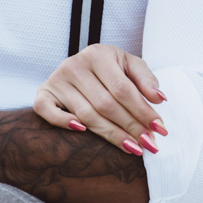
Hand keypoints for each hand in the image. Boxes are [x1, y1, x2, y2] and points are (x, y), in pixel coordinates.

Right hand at [33, 44, 166, 155]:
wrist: (80, 66)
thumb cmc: (110, 69)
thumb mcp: (129, 65)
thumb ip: (146, 79)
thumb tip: (159, 99)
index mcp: (98, 54)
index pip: (122, 89)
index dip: (142, 110)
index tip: (159, 129)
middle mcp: (74, 65)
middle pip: (106, 104)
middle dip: (131, 126)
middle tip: (150, 144)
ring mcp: (56, 80)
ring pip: (85, 114)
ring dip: (111, 134)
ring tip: (133, 148)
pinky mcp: (43, 93)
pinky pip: (48, 112)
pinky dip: (64, 122)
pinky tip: (83, 132)